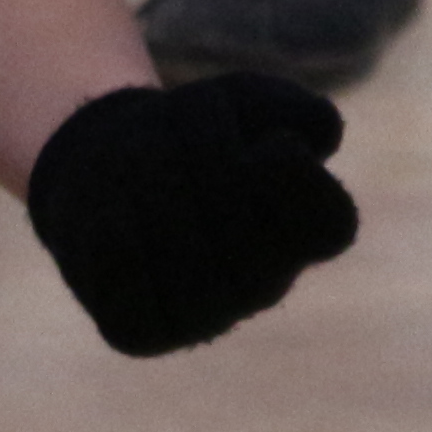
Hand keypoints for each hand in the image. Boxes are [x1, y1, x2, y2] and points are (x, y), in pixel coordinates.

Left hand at [24, 74, 359, 355]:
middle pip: (244, 234)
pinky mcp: (141, 331)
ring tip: (131, 159)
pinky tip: (106, 219)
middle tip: (173, 135)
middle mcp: (259, 284)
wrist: (103, 171)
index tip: (273, 144)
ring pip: (184, 265)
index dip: (299, 182)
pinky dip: (118, 255)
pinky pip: (133, 307)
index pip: (328, 224)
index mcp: (301, 235)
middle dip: (205, 169)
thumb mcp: (238, 100)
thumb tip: (317, 133)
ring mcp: (201, 314)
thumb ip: (284, 104)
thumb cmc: (189, 135)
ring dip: (151, 197)